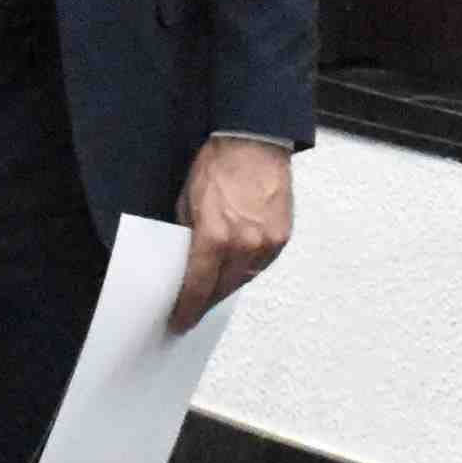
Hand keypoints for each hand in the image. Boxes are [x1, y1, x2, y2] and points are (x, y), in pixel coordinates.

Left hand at [172, 137, 294, 331]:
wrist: (254, 142)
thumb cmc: (218, 164)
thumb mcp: (187, 201)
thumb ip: (187, 236)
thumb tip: (185, 261)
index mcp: (215, 237)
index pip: (198, 287)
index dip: (187, 308)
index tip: (180, 320)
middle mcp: (243, 246)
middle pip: (221, 289)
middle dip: (205, 301)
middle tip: (193, 309)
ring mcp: (266, 243)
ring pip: (243, 280)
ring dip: (226, 285)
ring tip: (213, 288)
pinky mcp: (282, 237)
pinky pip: (261, 265)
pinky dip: (247, 269)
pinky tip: (235, 268)